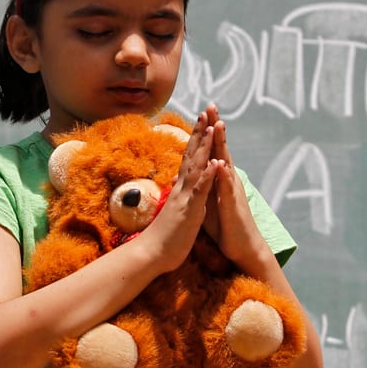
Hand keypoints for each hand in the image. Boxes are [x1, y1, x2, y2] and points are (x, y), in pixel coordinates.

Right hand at [143, 109, 220, 272]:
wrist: (151, 254)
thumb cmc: (164, 236)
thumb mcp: (173, 211)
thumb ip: (176, 197)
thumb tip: (175, 187)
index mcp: (181, 189)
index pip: (189, 160)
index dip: (195, 141)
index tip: (202, 123)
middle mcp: (182, 188)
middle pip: (191, 155)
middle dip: (199, 134)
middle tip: (206, 112)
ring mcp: (185, 197)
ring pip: (196, 167)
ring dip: (204, 147)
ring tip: (212, 127)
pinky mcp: (190, 210)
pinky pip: (200, 190)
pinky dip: (207, 176)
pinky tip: (215, 163)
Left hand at [200, 104, 268, 267]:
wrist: (243, 247)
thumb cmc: (226, 225)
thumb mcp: (211, 200)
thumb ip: (205, 183)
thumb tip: (194, 172)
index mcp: (220, 178)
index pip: (213, 150)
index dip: (207, 131)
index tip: (202, 112)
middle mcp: (228, 180)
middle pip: (221, 149)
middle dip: (216, 128)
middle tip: (212, 106)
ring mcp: (232, 191)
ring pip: (226, 163)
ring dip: (222, 145)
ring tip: (219, 125)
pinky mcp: (232, 206)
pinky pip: (227, 189)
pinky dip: (224, 176)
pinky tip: (221, 164)